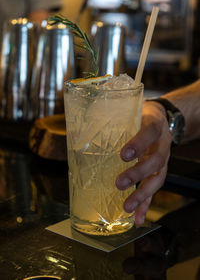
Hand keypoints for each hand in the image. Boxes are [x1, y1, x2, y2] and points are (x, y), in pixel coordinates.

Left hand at [116, 101, 172, 223]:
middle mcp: (162, 144)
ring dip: (142, 194)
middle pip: (155, 161)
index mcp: (155, 125)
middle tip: (119, 183)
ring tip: (127, 207)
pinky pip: (155, 189)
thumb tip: (83, 123)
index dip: (138, 144)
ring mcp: (163, 160)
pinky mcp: (160, 171)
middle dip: (137, 174)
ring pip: (157, 178)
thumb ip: (116, 118)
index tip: (123, 155)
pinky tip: (138, 218)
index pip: (149, 132)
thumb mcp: (132, 111)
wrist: (162, 119)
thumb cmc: (141, 115)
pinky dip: (146, 205)